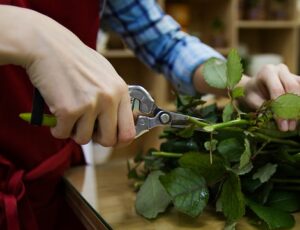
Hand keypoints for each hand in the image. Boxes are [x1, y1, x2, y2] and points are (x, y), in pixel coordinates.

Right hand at [1, 6, 135, 145]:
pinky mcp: (68, 110)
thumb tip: (120, 124)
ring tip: (69, 114)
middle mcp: (109, 99)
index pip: (129, 131)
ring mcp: (89, 105)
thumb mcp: (106, 74)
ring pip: (83, 139)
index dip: (119, 140)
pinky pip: (63, 134)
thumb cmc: (76, 60)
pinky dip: (57, 128)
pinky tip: (56, 114)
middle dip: (95, 138)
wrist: (47, 45)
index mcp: (121, 90)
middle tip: (85, 127)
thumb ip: (115, 97)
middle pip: (108, 140)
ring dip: (74, 131)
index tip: (109, 138)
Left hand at [242, 64, 299, 130]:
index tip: (282, 125)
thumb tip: (276, 120)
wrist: (253, 87)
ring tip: (292, 125)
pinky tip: (296, 118)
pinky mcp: (297, 81)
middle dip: (291, 109)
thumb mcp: (251, 100)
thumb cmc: (251, 94)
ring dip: (298, 109)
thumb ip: (263, 107)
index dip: (281, 109)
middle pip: (292, 88)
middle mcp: (281, 70)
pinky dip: (298, 106)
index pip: (277, 90)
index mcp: (267, 71)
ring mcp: (291, 74)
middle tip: (289, 127)